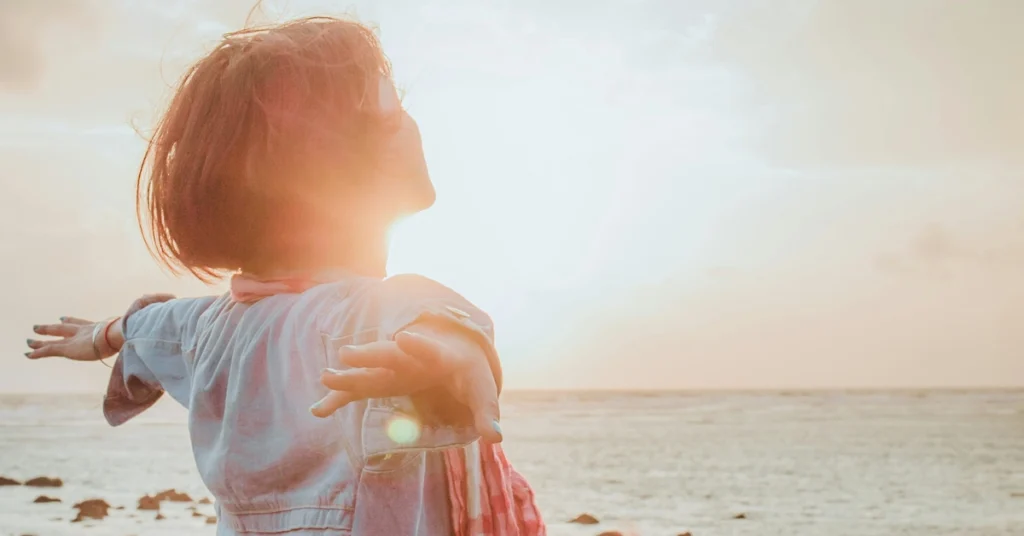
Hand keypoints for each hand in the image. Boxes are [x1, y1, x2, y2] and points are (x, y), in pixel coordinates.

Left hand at [26, 294, 175, 361]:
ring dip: (42, 338)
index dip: (74, 320)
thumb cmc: (142, 327)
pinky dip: (39, 352)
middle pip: (68, 327)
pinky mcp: (71, 347)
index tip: (64, 317)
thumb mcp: (151, 318)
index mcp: (102, 326)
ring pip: (56, 338)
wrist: (129, 332)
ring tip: (28, 341)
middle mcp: (87, 330)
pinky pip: (51, 350)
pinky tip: (27, 354)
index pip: (86, 323)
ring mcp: (78, 339)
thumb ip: (158, 309)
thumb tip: (174, 299)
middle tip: (46, 324)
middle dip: (57, 326)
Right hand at [312, 330, 501, 442]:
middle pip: (389, 355)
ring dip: (348, 375)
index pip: (429, 349)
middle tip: (346, 353)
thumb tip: (495, 438)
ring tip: (325, 377)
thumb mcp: (482, 390)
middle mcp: (412, 358)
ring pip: (369, 370)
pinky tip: (319, 409)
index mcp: (440, 356)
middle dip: (369, 354)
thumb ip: (487, 413)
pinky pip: (359, 389)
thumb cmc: (469, 372)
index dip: (419, 345)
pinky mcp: (384, 381)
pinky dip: (340, 398)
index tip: (404, 338)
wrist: (454, 351)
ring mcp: (394, 368)